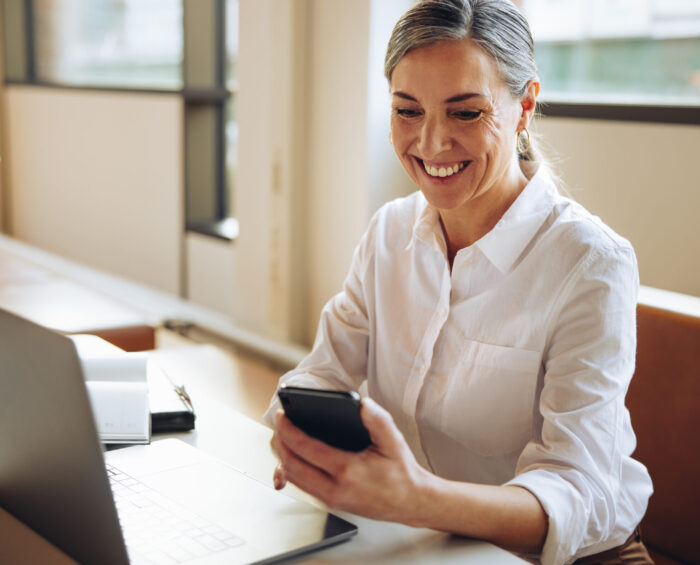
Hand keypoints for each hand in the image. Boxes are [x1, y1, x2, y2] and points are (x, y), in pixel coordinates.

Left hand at [271, 397, 430, 524]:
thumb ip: (378, 420)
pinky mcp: (331, 503)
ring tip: (283, 436)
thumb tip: (362, 403)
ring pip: (294, 478)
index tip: (282, 415)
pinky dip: (293, 470)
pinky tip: (294, 456)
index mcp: (347, 470)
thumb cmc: (401, 471)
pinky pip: (303, 486)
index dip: (288, 430)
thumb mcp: (393, 441)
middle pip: (291, 465)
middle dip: (280, 443)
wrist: (411, 502)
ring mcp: (331, 499)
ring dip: (283, 457)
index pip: (305, 448)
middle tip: (278, 425)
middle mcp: (334, 488)